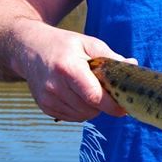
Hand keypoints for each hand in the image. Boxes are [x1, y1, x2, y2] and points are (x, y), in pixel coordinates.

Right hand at [14, 22, 135, 121]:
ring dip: (93, 108)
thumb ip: (110, 58)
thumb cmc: (63, 45)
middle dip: (104, 104)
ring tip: (90, 90)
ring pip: (82, 115)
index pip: (94, 96)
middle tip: (108, 92)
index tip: (125, 107)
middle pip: (90, 108)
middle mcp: (54, 86)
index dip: (112, 105)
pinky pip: (72, 117)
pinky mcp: (44, 106)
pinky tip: (78, 95)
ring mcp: (47, 98)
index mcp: (68, 68)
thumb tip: (133, 65)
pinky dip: (81, 110)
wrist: (28, 48)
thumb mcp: (88, 43)